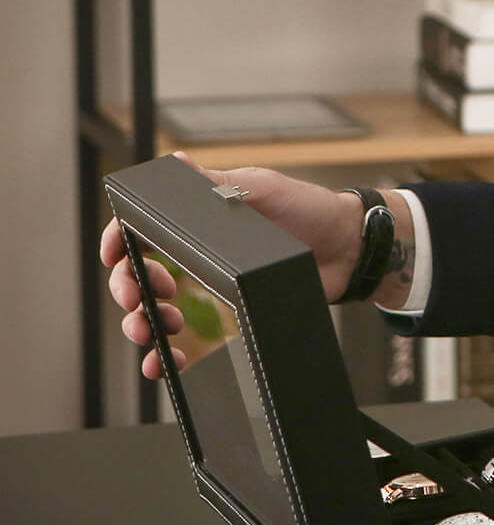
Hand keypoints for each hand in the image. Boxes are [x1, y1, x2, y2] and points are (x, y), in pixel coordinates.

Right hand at [101, 153, 365, 378]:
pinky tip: (166, 361)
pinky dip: (169, 354)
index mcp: (195, 219)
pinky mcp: (228, 313)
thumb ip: (216, 183)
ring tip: (156, 330)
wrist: (349, 247)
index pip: (140, 230)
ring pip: (155, 310)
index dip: (118, 243)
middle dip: (128, 289)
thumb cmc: (309, 209)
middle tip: (140, 299)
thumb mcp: (260, 189)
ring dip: (143, 323)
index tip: (114, 257)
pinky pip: (189, 338)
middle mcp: (195, 252)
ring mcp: (209, 285)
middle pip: (139, 274)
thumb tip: (175, 163)